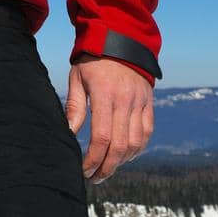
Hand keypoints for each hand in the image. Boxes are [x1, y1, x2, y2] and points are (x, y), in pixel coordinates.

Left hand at [65, 56, 153, 183]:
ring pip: (136, 143)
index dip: (93, 159)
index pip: (101, 138)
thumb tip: (69, 135)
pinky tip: (124, 155)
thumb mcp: (77, 78)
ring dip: (121, 161)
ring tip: (107, 168)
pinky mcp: (148, 102)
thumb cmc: (92, 60)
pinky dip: (137, 148)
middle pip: (119, 146)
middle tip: (94, 177)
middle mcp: (126, 100)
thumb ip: (74, 107)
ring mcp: (140, 102)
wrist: (120, 38)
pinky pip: (147, 132)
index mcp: (105, 94)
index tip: (83, 169)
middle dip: (106, 167)